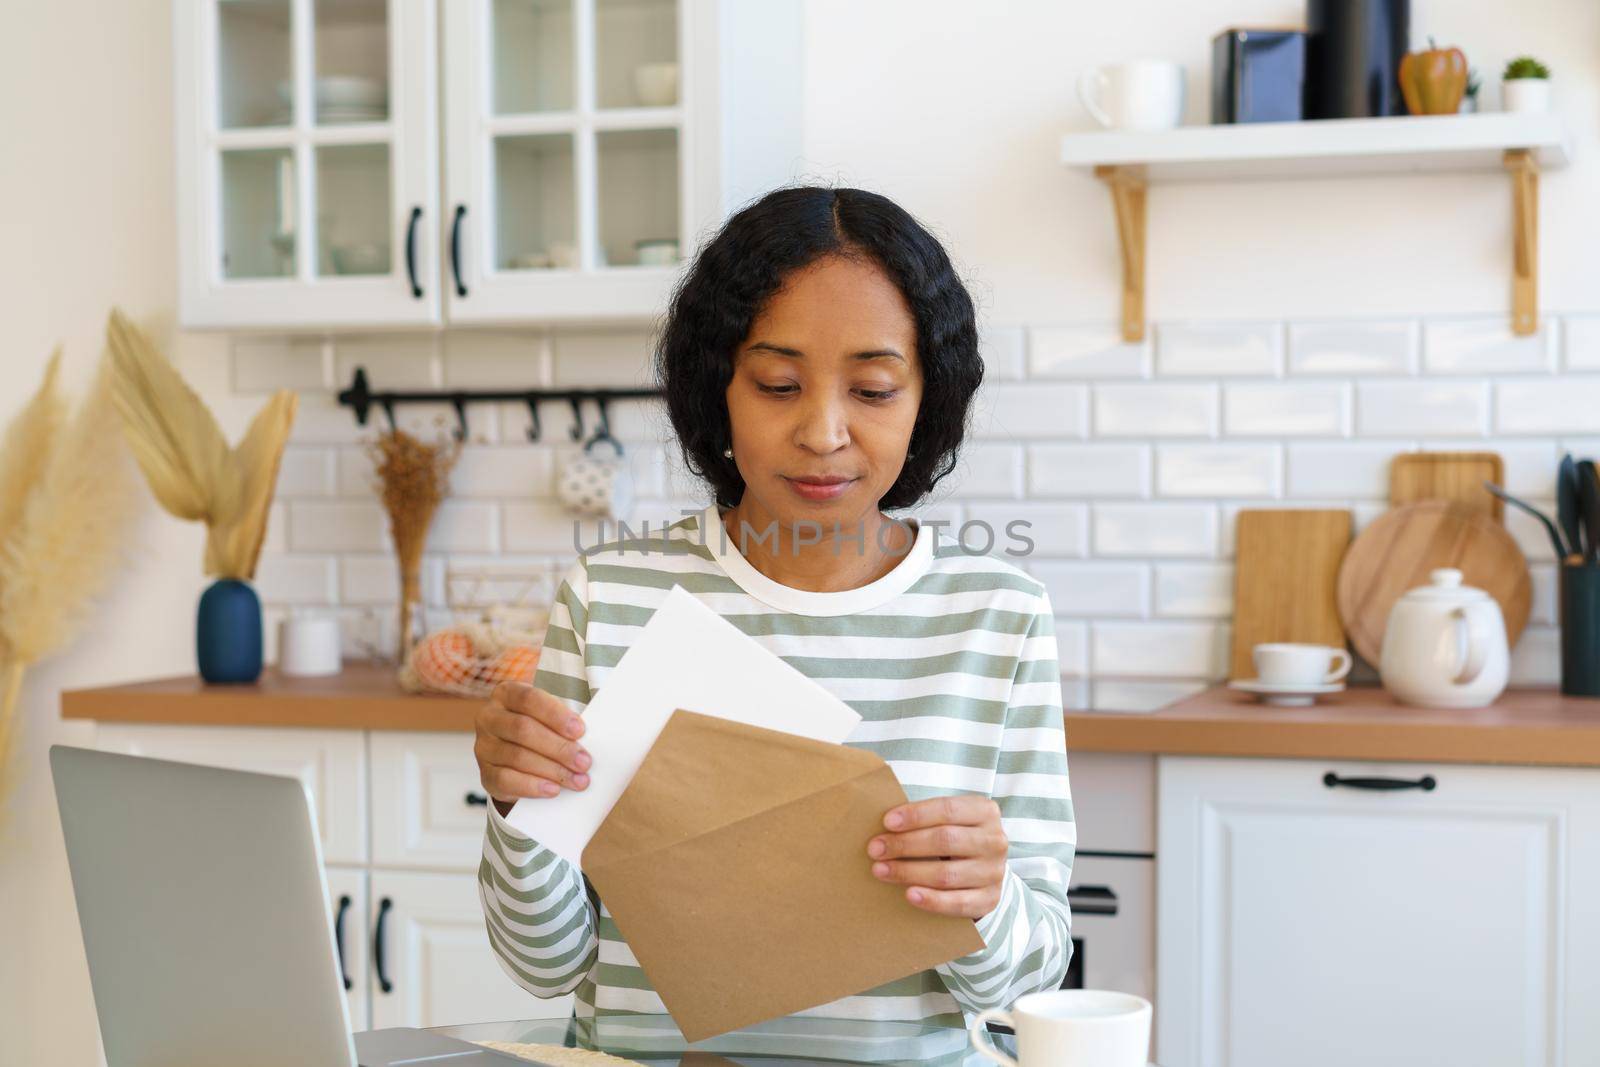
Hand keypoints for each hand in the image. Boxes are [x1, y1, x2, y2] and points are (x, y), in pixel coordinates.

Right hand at [474, 681, 591, 815]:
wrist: (517, 758)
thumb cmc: (541, 729)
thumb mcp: (549, 716)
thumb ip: (564, 722)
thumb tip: (590, 739)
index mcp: (507, 694)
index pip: (529, 699)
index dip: (555, 715)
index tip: (580, 731)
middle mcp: (489, 717)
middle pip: (523, 729)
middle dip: (558, 747)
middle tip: (584, 762)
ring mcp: (483, 747)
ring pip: (516, 757)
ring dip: (552, 770)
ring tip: (578, 780)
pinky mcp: (485, 774)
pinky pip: (506, 780)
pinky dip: (532, 786)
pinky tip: (553, 790)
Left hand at [867, 796, 1007, 918]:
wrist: (984, 871)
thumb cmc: (956, 838)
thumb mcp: (949, 820)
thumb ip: (925, 819)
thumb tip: (884, 825)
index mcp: (985, 811)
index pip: (947, 810)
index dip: (916, 815)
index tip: (887, 822)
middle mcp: (994, 840)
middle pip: (945, 840)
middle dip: (905, 844)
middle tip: (875, 849)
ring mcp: (994, 872)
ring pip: (947, 874)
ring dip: (908, 872)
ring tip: (881, 871)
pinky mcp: (990, 899)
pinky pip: (957, 902)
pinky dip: (931, 900)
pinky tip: (909, 894)